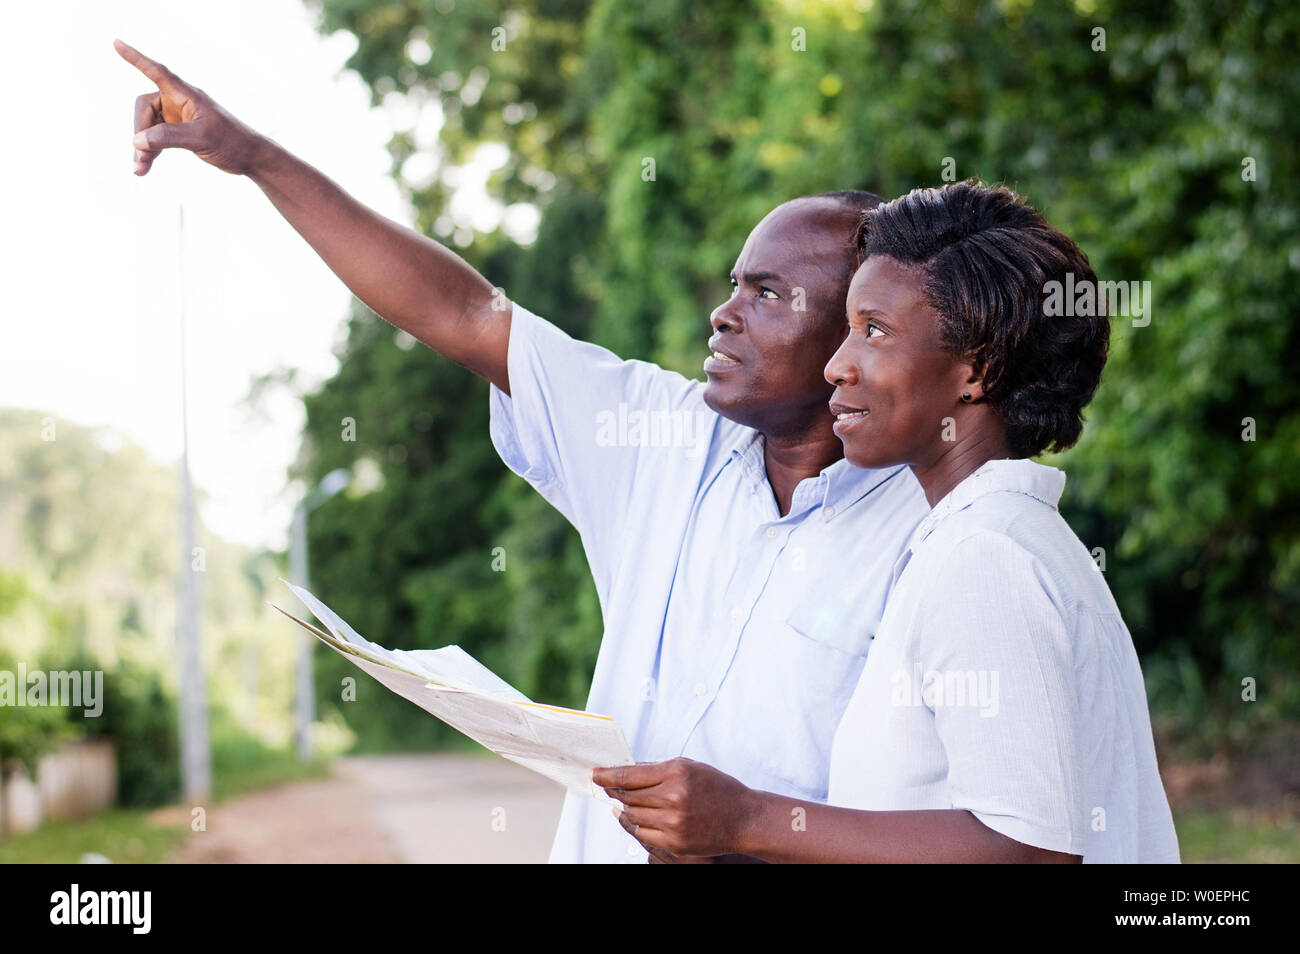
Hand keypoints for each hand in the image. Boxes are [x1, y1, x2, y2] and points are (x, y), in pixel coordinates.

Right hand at [114, 39, 265, 176]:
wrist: (251, 158)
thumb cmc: (231, 142)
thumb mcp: (199, 138)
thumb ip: (168, 136)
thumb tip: (137, 140)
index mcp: (186, 94)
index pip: (156, 71)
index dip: (135, 58)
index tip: (116, 43)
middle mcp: (179, 102)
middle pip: (144, 108)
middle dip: (140, 132)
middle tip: (141, 157)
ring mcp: (178, 117)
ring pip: (148, 127)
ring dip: (142, 147)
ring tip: (139, 169)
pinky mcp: (179, 132)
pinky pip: (156, 139)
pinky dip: (150, 152)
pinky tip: (144, 168)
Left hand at [593, 757, 758, 857]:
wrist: (743, 819)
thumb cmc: (718, 789)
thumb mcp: (690, 767)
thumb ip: (658, 769)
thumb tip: (627, 771)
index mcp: (676, 772)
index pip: (630, 775)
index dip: (608, 775)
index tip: (596, 774)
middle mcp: (673, 797)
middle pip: (628, 796)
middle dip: (615, 792)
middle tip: (608, 787)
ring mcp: (673, 823)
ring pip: (632, 816)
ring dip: (625, 809)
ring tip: (627, 802)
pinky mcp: (675, 843)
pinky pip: (643, 834)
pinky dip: (637, 825)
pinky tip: (639, 818)